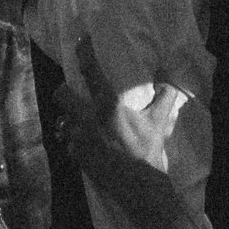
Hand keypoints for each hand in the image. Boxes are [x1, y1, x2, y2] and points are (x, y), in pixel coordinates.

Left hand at [56, 28, 193, 207]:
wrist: (140, 187)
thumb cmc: (149, 151)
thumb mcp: (158, 121)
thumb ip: (164, 95)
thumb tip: (168, 75)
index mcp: (108, 105)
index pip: (90, 70)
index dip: (83, 51)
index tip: (82, 40)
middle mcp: (87, 118)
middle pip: (61, 94)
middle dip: (66, 91)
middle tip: (76, 94)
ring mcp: (78, 138)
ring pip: (62, 120)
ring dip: (69, 119)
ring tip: (82, 122)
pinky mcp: (76, 156)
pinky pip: (68, 142)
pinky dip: (75, 140)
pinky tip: (87, 143)